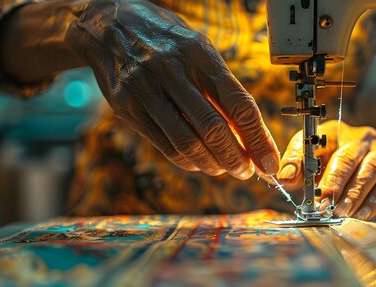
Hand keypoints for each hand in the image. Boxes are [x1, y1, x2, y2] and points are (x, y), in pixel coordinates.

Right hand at [64, 0, 278, 177]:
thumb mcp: (198, 48)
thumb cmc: (164, 39)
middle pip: (213, 128)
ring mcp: (146, 91)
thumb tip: (248, 131)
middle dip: (236, 158)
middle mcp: (171, 71)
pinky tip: (200, 163)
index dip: (258, 138)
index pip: (237, 103)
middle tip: (247, 171)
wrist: (106, 27)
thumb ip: (221, 86)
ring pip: (187, 142)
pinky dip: (187, 161)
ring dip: (212, 164)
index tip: (269, 161)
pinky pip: (164, 145)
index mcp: (198, 53)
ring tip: (225, 169)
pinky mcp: (128, 109)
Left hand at [277, 121, 375, 219]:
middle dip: (334, 181)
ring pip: (369, 170)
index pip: (316, 140)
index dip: (301, 158)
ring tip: (341, 211)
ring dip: (354, 193)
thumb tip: (283, 178)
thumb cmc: (346, 165)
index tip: (289, 179)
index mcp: (336, 131)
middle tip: (323, 202)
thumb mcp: (321, 163)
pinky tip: (362, 214)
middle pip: (347, 156)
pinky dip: (374, 201)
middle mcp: (361, 136)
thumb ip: (300, 169)